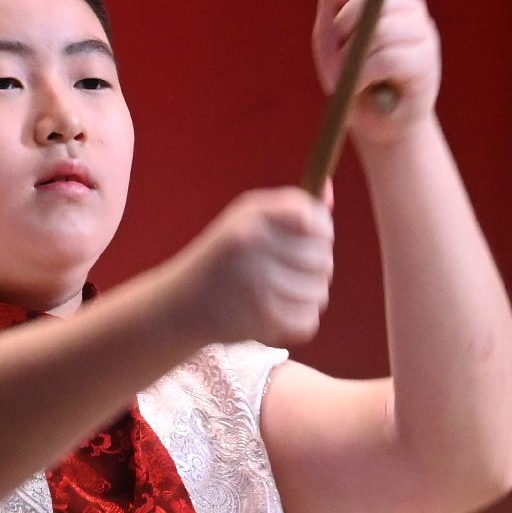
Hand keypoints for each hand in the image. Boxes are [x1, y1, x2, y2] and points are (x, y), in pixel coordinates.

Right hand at [170, 188, 334, 348]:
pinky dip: (301, 318)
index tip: (312, 238)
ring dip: (310, 293)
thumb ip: (288, 207)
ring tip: (288, 290)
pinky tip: (282, 310)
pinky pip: (309, 320)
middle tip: (297, 269)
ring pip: (319, 291)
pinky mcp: (260, 320)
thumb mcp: (245, 220)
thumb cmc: (222, 258)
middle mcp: (254, 248)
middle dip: (318, 265)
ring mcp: (258, 286)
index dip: (321, 230)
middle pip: (323, 257)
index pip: (312, 219)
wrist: (181, 303)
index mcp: (251, 218)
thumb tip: (330, 192)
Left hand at [311, 0, 440, 151]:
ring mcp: (423, 35)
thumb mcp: (332, 35)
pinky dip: (366, 73)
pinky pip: (390, 58)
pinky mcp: (426, 65)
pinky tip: (362, 85)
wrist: (374, 126)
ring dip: (354, 52)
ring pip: (383, 27)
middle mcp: (412, 9)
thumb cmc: (352, 78)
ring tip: (351, 71)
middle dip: (347, 19)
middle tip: (340, 44)